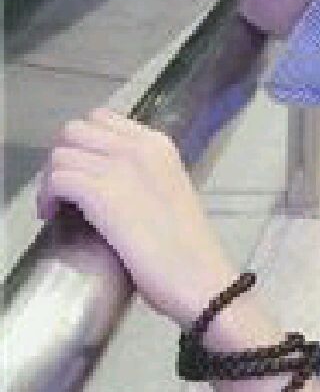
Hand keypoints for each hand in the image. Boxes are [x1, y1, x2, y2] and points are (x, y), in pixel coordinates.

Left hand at [37, 108, 237, 329]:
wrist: (198, 273)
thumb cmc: (188, 245)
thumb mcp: (170, 191)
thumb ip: (143, 175)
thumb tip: (109, 178)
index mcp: (159, 145)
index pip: (102, 118)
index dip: (82, 143)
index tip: (81, 168)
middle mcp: (139, 147)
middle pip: (76, 130)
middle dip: (62, 156)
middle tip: (64, 187)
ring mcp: (120, 168)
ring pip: (61, 153)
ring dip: (50, 179)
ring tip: (58, 205)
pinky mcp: (102, 194)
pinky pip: (57, 180)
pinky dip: (47, 197)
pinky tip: (54, 214)